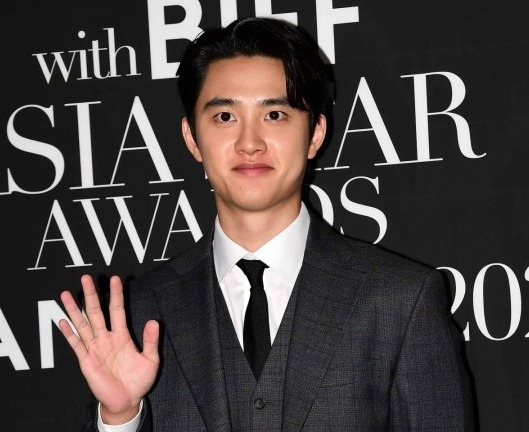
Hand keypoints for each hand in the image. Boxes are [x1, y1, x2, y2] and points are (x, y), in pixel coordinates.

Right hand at [59, 275, 159, 424]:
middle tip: (86, 278)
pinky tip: (62, 321)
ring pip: (83, 324)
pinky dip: (69, 333)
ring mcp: (95, 348)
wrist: (127, 401)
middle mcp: (106, 339)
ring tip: (66, 293)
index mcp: (122, 336)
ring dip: (74, 309)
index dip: (116, 295)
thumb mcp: (150, 359)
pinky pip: (76, 345)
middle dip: (91, 295)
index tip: (114, 279)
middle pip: (96, 312)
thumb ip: (151, 341)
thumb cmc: (139, 381)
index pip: (117, 310)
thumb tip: (154, 321)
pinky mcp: (86, 361)